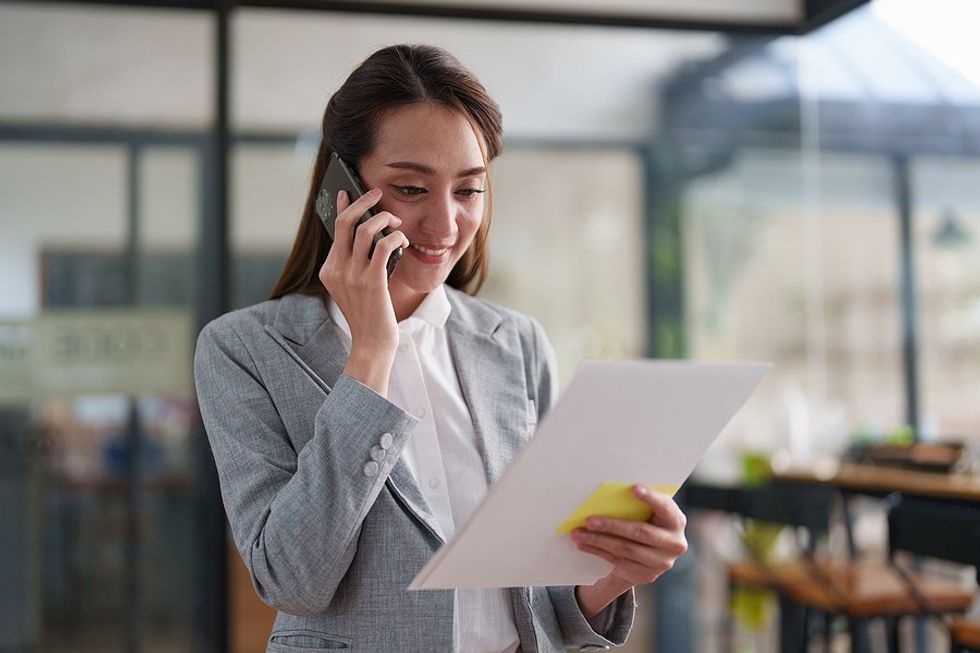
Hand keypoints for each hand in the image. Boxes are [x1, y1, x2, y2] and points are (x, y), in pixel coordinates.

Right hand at [319, 188, 408, 393]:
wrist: (371, 343)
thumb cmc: (368, 314)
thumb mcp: (354, 287)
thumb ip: (355, 263)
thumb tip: (370, 234)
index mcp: (329, 270)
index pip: (335, 230)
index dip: (343, 208)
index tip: (349, 192)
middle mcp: (336, 270)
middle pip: (345, 222)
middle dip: (362, 202)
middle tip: (376, 194)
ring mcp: (352, 276)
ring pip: (365, 230)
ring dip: (384, 219)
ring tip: (396, 222)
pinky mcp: (371, 281)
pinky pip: (383, 246)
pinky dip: (396, 238)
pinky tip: (403, 242)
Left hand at [572, 485, 687, 591]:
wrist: (650, 557)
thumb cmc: (647, 522)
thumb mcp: (651, 513)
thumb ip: (640, 504)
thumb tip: (610, 492)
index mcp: (676, 521)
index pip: (665, 508)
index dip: (651, 498)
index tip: (634, 488)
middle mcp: (674, 544)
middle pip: (640, 533)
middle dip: (612, 526)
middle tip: (589, 520)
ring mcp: (660, 562)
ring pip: (625, 549)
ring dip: (598, 541)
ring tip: (578, 533)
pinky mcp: (645, 575)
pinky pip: (618, 561)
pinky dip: (598, 551)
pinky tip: (583, 545)